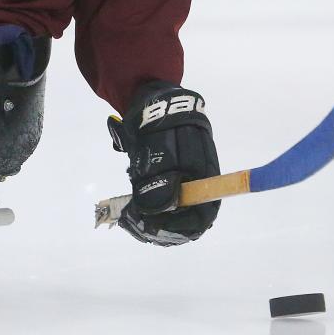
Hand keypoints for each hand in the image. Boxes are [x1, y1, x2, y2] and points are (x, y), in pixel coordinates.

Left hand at [108, 82, 219, 245]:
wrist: (155, 104)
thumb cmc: (162, 127)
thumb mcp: (160, 154)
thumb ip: (159, 183)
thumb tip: (156, 212)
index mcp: (205, 179)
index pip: (201, 218)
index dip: (178, 229)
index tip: (151, 228)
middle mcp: (198, 186)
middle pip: (185, 221)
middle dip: (159, 228)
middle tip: (133, 224)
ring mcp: (183, 185)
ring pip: (171, 215)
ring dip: (150, 220)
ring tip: (127, 218)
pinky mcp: (168, 183)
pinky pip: (161, 205)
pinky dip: (146, 211)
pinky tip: (130, 209)